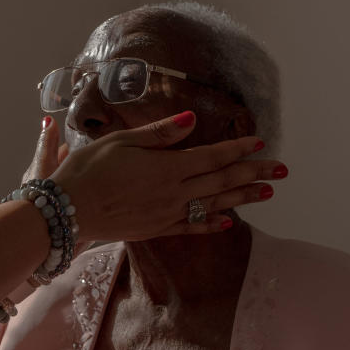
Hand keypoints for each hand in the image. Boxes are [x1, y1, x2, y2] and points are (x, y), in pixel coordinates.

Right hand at [27, 111, 286, 242]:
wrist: (67, 210)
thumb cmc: (89, 169)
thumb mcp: (122, 140)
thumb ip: (161, 133)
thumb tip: (192, 120)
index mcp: (167, 166)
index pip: (213, 156)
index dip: (238, 149)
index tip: (261, 144)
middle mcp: (174, 192)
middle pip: (222, 181)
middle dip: (254, 173)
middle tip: (283, 171)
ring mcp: (167, 213)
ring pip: (214, 205)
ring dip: (242, 197)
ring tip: (267, 192)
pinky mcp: (156, 229)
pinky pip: (191, 226)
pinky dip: (212, 224)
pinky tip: (228, 223)